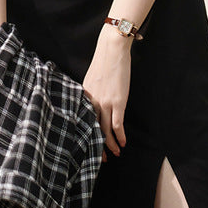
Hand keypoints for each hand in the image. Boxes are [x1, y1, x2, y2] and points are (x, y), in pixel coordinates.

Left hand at [82, 28, 132, 161]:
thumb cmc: (104, 62)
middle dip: (98, 145)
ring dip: (110, 144)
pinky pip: (118, 124)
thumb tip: (94, 102)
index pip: (84, 121)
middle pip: (94, 129)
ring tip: (115, 153)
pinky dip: (120, 135)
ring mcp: (104, 103)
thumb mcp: (91, 79)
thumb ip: (91, 92)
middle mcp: (92, 102)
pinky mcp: (117, 101)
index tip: (88, 146)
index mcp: (84, 97)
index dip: (87, 135)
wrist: (112, 50)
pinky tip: (123, 143)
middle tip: (101, 158)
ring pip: (106, 129)